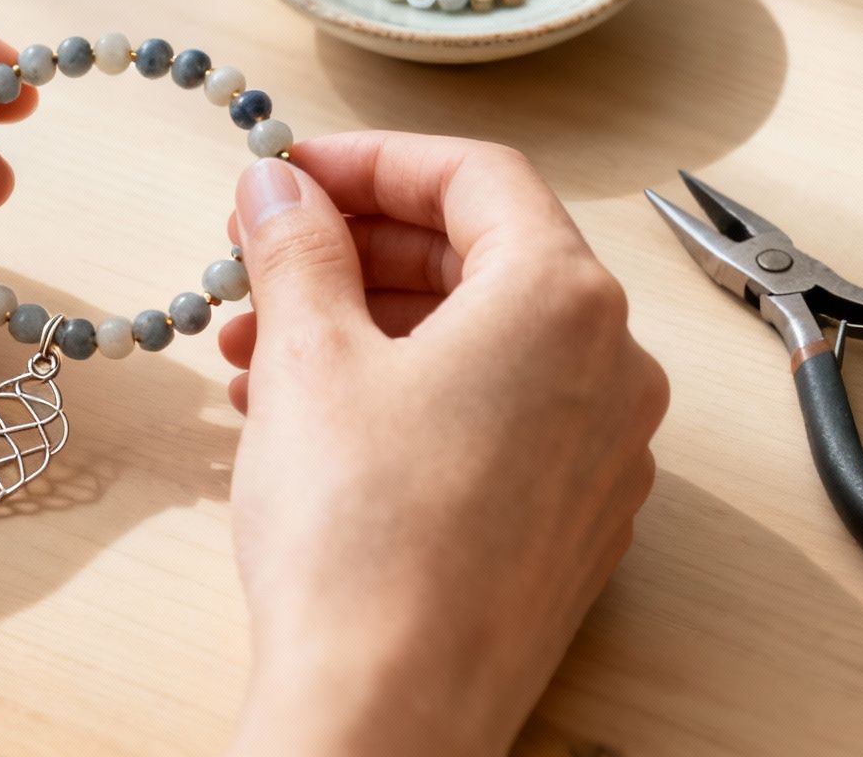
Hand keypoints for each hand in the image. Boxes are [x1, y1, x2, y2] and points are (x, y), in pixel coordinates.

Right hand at [218, 133, 667, 756]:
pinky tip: (310, 424)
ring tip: (252, 359)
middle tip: (260, 262)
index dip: (370, 160)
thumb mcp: (306, 356)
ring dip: (364, 329)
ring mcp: (601, 454)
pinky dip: (406, 396)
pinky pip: (493, 419)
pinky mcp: (571, 524)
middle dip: (355, 254)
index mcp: (563, 301)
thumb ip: (296, 245)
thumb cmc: (360, 536)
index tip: (291, 173)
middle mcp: (610, 368)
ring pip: (479, 346)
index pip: (475, 177)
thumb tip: (278, 188)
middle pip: (481, 258)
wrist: (388, 712)